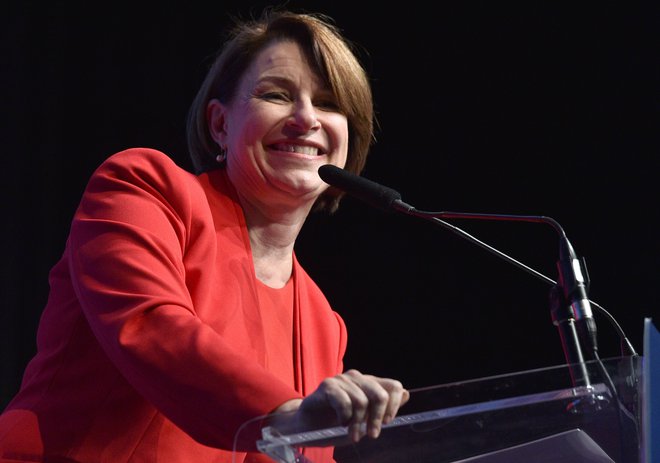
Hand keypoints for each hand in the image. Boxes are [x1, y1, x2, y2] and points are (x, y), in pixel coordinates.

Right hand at [274, 369, 409, 442]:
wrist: (306, 426)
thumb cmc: (335, 423)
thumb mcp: (363, 420)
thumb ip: (383, 408)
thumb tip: (407, 394)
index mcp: (369, 384)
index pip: (393, 386)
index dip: (394, 404)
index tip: (388, 423)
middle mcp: (357, 378)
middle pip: (379, 393)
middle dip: (377, 418)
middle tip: (371, 435)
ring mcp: (341, 380)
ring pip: (361, 401)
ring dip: (357, 424)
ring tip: (350, 434)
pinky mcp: (327, 386)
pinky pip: (344, 402)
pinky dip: (344, 417)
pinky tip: (339, 422)